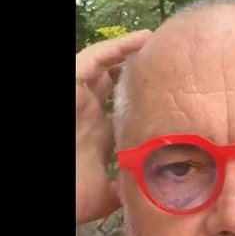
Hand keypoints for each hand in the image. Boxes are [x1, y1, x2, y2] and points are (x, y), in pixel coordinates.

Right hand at [75, 30, 151, 224]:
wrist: (58, 190)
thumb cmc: (71, 195)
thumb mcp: (106, 196)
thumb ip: (128, 190)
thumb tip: (158, 193)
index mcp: (96, 136)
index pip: (124, 115)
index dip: (146, 106)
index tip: (176, 102)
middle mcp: (88, 114)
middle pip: (115, 86)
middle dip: (138, 77)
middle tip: (170, 66)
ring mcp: (79, 99)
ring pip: (105, 67)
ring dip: (130, 55)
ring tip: (159, 43)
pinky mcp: (71, 86)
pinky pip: (93, 58)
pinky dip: (116, 47)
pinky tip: (142, 39)